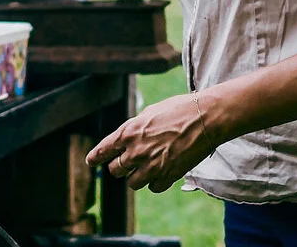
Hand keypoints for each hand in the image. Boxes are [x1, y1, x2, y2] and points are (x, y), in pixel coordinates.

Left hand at [87, 88, 235, 192]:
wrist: (205, 118)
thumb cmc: (179, 110)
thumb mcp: (149, 113)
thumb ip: (135, 128)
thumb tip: (128, 138)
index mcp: (129, 132)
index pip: (103, 150)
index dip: (95, 157)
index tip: (91, 161)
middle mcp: (136, 151)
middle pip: (115, 169)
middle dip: (119, 166)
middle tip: (126, 163)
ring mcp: (152, 166)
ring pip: (132, 183)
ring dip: (137, 177)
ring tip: (147, 167)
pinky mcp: (168, 176)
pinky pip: (153, 188)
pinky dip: (155, 182)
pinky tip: (161, 173)